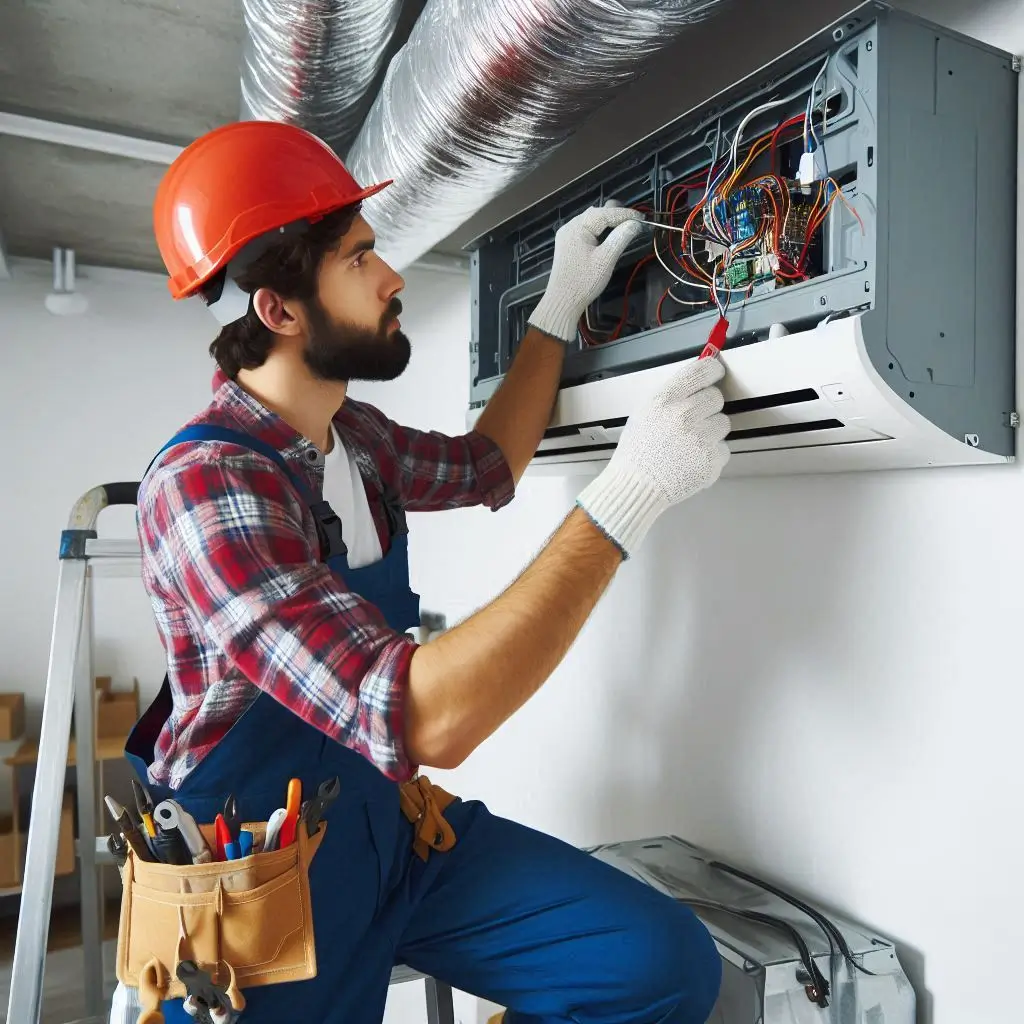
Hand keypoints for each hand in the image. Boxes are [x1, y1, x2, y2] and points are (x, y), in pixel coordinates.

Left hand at [527, 202, 645, 342]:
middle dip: (617, 215)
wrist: (563, 302)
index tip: (642, 218)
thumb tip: (635, 223)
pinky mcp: (568, 245)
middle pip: (597, 213)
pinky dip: (599, 230)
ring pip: (591, 221)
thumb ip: (621, 238)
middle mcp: (569, 226)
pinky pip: (586, 231)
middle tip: (636, 222)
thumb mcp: (606, 259)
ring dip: (608, 222)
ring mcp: (567, 235)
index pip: (605, 213)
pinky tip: (609, 235)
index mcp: (577, 227)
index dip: (625, 214)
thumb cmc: (584, 282)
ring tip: (626, 226)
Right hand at [576, 356, 730, 556]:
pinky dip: (711, 455)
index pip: (701, 371)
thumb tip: (700, 378)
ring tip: (688, 444)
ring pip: (723, 422)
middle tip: (691, 421)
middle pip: (716, 397)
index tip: (716, 372)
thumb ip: (673, 393)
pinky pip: (723, 449)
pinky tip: (691, 460)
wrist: (636, 486)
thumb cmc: (638, 451)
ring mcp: (701, 439)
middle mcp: (685, 415)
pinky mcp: (712, 460)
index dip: (712, 370)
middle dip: (707, 407)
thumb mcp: (645, 411)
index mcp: (666, 400)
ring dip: (711, 431)